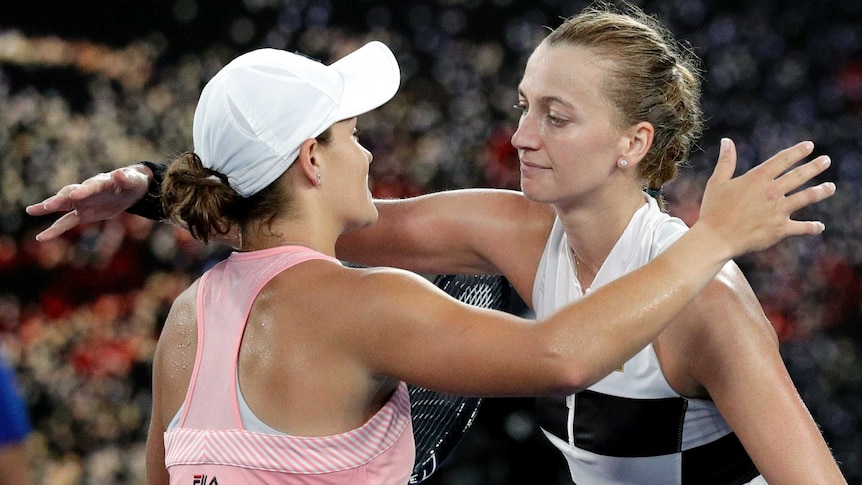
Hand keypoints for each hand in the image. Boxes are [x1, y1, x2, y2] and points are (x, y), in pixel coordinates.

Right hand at [25, 165, 150, 240]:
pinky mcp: (82, 214)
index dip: (84, 190)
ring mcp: (82, 202)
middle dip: (59, 199)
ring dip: (47, 208)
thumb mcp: (133, 181)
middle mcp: (86, 191)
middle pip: (69, 193)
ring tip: (30, 210)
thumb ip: (125, 179)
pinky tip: (41, 237)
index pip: (91, 185)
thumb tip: (119, 173)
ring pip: (62, 205)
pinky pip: (66, 222)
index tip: (75, 195)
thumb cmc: (132, 182)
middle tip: (49, 205)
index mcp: (101, 182)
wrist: (129, 189)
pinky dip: (55, 229)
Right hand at [697, 138, 834, 257]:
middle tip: (826, 161)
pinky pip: (801, 227)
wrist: (716, 238)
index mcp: (757, 179)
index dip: (797, 152)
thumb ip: (726, 161)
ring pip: (806, 197)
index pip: (782, 160)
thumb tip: (726, 140)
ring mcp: (778, 211)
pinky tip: (819, 227)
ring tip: (830, 187)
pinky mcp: (780, 229)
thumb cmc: (713, 210)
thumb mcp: (717, 182)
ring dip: (820, 191)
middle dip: (814, 167)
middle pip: (799, 176)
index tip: (809, 146)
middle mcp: (772, 192)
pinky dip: (812, 227)